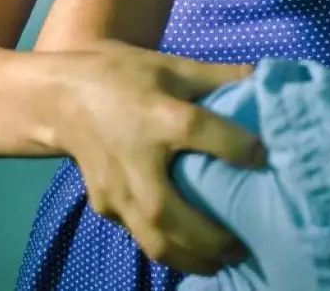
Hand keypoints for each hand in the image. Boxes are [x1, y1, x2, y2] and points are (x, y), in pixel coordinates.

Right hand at [55, 41, 262, 273]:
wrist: (61, 98)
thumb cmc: (124, 77)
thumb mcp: (173, 66)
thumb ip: (220, 76)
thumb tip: (269, 79)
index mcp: (154, 116)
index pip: (198, 131)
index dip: (236, 145)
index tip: (265, 157)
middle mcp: (134, 159)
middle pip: (169, 211)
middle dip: (209, 237)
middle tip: (246, 246)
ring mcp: (115, 189)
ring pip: (152, 239)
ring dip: (191, 258)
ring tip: (225, 263)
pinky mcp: (105, 205)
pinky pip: (140, 236)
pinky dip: (170, 251)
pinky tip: (195, 255)